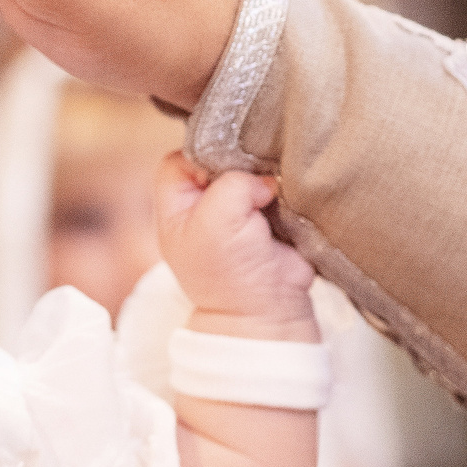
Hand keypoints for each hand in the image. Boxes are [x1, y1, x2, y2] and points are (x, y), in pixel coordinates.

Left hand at [157, 159, 317, 340]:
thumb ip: (233, 183)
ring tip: (274, 183)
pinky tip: (289, 193)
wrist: (268, 313)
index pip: (179, 160)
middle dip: (238, 159)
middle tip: (256, 165)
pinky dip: (285, 189)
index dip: (200, 153)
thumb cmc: (229, 273)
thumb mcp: (215, 219)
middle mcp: (204, 207)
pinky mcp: (270, 219)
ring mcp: (238, 213)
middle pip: (218, 161)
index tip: (226, 160)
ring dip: (266, 174)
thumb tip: (263, 179)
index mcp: (177, 208)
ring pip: (250, 173)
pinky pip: (277, 190)